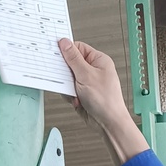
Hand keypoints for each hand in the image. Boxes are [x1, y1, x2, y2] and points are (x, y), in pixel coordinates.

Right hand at [58, 39, 148, 164]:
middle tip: (66, 78)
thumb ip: (73, 58)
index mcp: (98, 60)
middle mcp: (94, 70)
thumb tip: (64, 43)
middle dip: (67, 73)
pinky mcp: (82, 94)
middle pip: (71, 63)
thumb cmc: (105, 100)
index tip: (56, 53)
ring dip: (69, 87)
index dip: (67, 50)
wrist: (108, 123)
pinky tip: (77, 100)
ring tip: (77, 93)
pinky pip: (69, 90)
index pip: (78, 48)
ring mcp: (88, 82)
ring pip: (68, 78)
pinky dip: (70, 96)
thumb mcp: (86, 75)